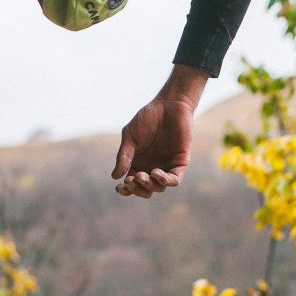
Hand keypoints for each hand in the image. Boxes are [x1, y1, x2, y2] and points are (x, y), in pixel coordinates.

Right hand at [113, 65, 207, 198]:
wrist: (169, 105)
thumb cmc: (147, 119)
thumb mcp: (130, 136)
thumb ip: (124, 155)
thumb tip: (115, 177)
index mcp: (139, 163)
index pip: (132, 184)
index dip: (126, 190)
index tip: (120, 187)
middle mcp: (152, 168)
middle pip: (145, 189)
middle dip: (137, 189)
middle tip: (132, 180)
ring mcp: (167, 166)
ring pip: (159, 187)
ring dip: (150, 185)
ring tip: (143, 175)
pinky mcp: (180, 162)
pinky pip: (175, 179)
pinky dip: (166, 181)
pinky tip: (156, 174)